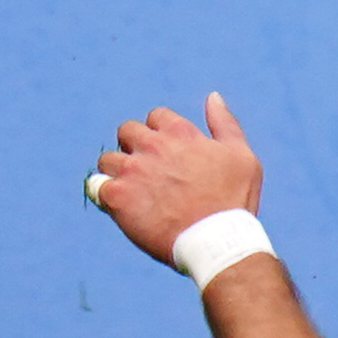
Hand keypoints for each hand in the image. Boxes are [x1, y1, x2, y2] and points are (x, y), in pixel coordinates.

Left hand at [91, 94, 261, 264]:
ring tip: (130, 190)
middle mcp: (153, 146)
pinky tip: (118, 205)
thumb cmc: (233, 199)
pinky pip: (95, 187)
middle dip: (132, 145)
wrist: (216, 240)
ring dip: (115, 171)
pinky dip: (102, 194)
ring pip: (107, 159)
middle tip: (144, 169)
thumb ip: (224, 122)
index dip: (159, 132)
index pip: (155, 116)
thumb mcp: (241, 154)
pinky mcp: (118, 197)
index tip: (166, 151)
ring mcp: (132, 171)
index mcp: (181, 132)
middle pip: (125, 131)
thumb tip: (212, 97)